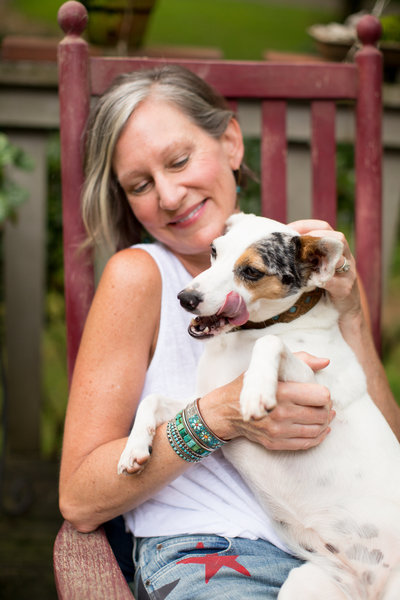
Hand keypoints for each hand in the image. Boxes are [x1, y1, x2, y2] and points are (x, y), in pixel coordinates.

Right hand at [203, 353, 333, 450]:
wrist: (226, 410)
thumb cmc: (249, 385)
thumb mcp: (268, 367)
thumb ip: (299, 360)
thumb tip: (326, 361)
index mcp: (281, 392)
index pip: (321, 396)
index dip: (326, 394)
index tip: (322, 392)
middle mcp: (280, 413)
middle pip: (321, 414)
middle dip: (327, 409)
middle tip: (325, 404)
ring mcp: (277, 431)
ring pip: (316, 430)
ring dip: (325, 423)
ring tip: (325, 415)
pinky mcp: (275, 442)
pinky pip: (306, 443)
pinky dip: (318, 437)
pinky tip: (320, 429)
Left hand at [288, 219, 361, 322]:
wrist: (343, 310)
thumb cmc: (325, 284)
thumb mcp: (315, 266)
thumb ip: (305, 255)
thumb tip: (280, 246)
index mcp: (336, 248)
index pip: (324, 227)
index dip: (306, 226)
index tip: (288, 229)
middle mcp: (346, 257)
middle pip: (337, 238)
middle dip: (316, 238)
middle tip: (297, 244)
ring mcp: (348, 273)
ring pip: (341, 258)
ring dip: (321, 257)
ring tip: (303, 259)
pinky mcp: (346, 289)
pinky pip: (336, 282)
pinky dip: (323, 280)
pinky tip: (311, 280)